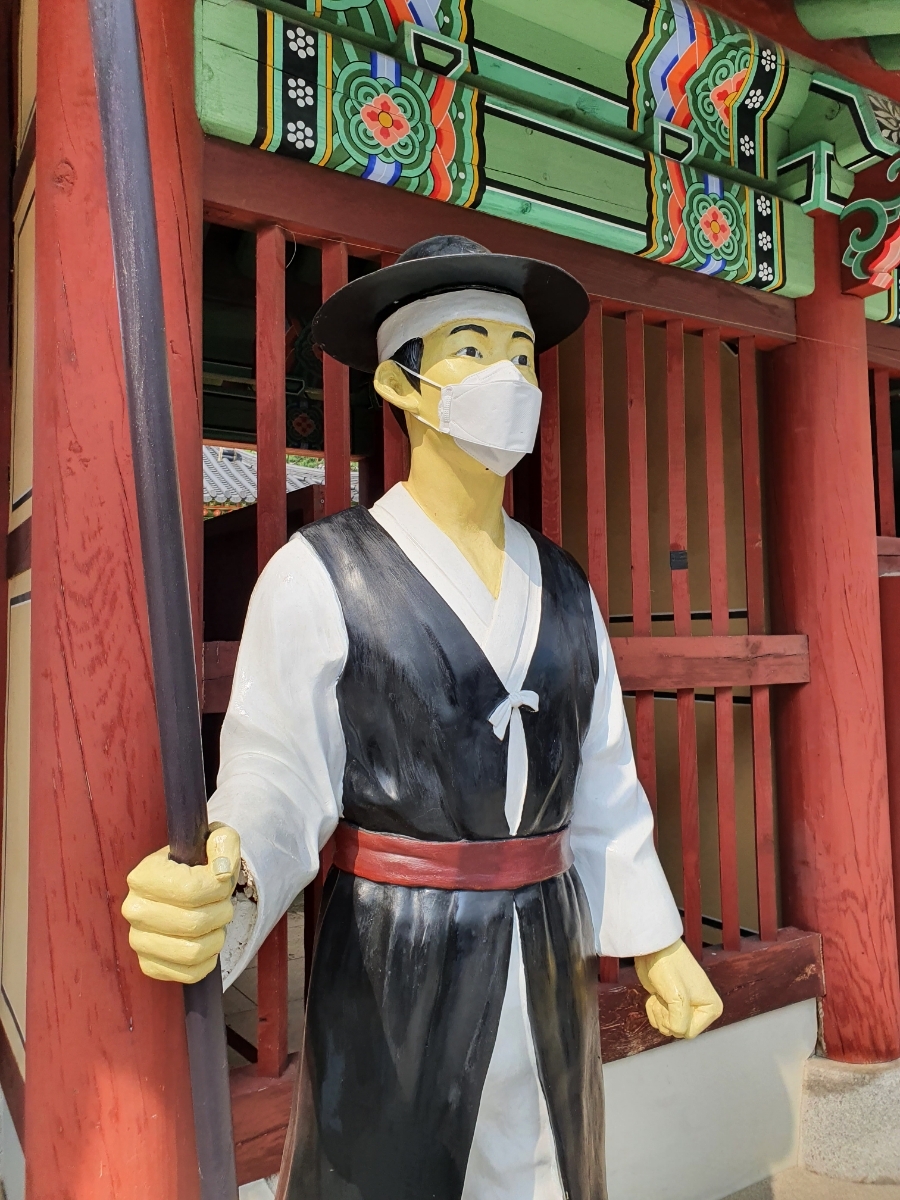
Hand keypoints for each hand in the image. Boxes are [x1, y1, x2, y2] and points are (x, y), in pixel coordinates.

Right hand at [121, 824, 240, 984]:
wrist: (185, 888)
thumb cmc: (200, 864)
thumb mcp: (215, 840)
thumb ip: (225, 842)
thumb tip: (222, 870)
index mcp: (143, 876)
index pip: (190, 890)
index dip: (218, 888)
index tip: (223, 880)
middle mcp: (134, 909)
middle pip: (195, 923)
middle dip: (221, 912)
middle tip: (222, 903)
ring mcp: (138, 940)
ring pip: (193, 952)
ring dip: (217, 937)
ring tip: (215, 922)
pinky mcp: (149, 965)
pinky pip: (189, 974)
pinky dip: (208, 960)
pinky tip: (206, 941)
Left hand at [634, 938, 722, 1039]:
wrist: (654, 949)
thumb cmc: (669, 966)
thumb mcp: (677, 998)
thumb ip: (680, 1022)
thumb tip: (676, 1031)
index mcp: (712, 1008)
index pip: (689, 1033)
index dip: (676, 1021)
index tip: (673, 1002)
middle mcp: (701, 1009)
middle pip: (678, 1031)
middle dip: (666, 1016)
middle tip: (665, 996)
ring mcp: (685, 1007)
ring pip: (667, 1027)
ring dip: (658, 1011)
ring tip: (661, 993)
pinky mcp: (671, 1003)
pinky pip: (659, 1019)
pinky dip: (653, 1008)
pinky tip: (655, 994)